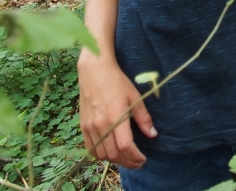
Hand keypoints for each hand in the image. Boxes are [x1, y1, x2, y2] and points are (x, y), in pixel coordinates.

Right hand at [78, 52, 156, 167]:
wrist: (94, 71)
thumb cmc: (117, 82)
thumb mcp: (135, 97)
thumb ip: (144, 118)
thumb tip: (153, 134)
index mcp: (115, 117)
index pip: (125, 146)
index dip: (135, 157)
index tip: (143, 159)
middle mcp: (100, 124)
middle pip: (113, 154)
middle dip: (127, 162)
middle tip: (137, 163)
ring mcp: (89, 126)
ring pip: (101, 154)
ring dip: (114, 160)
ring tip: (126, 159)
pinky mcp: (82, 125)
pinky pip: (90, 147)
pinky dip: (101, 155)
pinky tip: (110, 153)